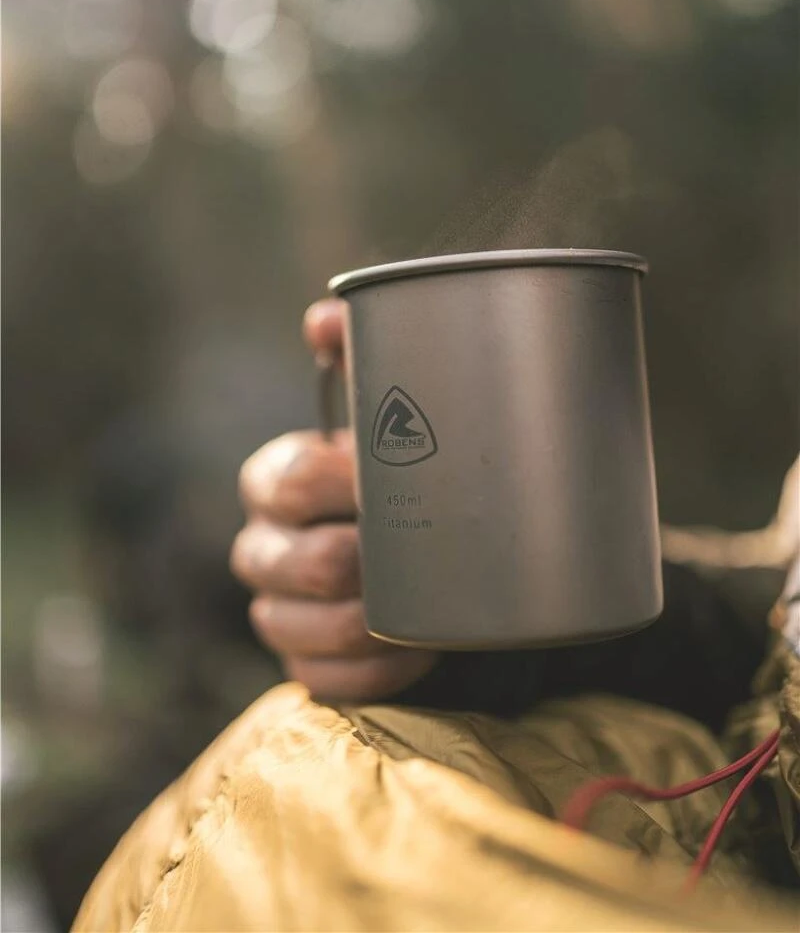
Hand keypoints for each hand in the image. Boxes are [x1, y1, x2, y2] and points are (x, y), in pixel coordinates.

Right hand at [231, 298, 438, 701]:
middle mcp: (263, 546)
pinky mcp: (307, 666)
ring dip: (367, 624)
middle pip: (292, 561)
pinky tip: (417, 652)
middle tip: (419, 548)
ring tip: (423, 608)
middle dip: (358, 559)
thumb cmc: (401, 468)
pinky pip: (326, 683)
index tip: (398, 478)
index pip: (288, 481)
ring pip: (298, 628)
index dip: (342, 483)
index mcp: (275, 478)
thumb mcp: (386, 407)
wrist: (425, 542)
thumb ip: (361, 350)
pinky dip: (375, 672)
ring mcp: (279, 610)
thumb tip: (322, 317)